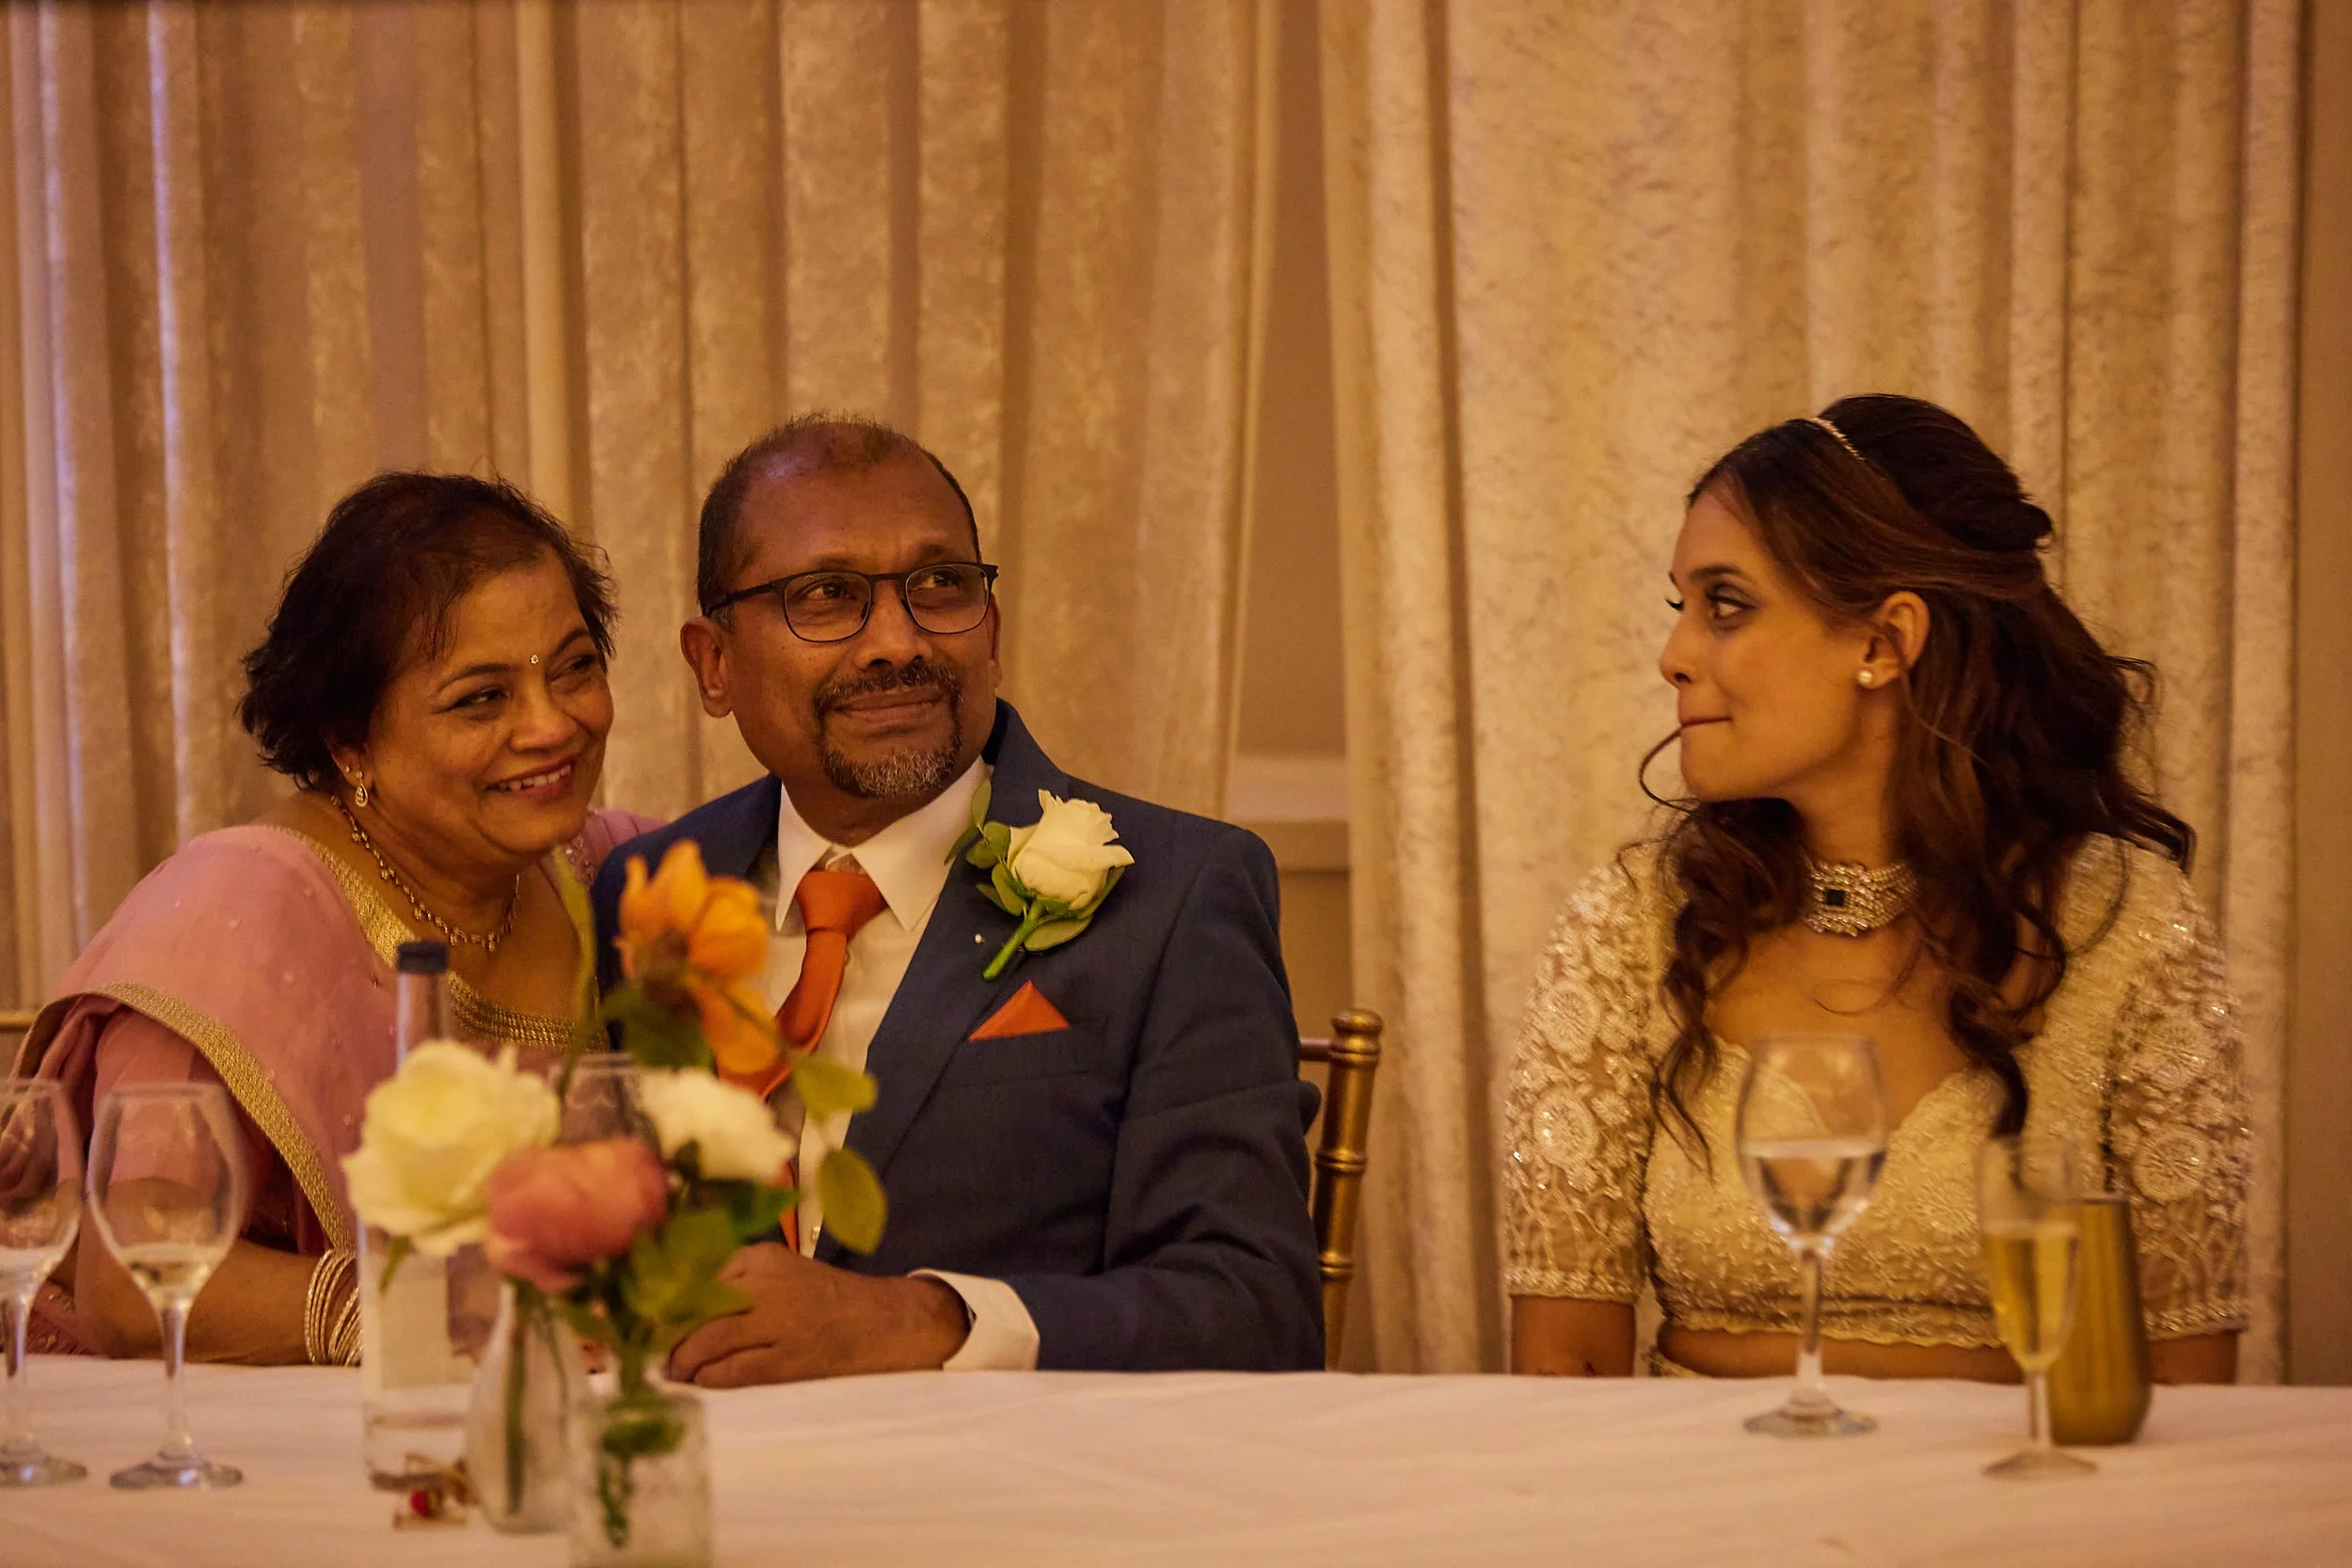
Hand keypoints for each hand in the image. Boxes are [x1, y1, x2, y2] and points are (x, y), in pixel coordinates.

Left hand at [666, 1242, 970, 1387]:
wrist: (883, 1322)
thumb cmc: (823, 1298)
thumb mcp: (779, 1272)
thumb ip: (733, 1278)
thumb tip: (669, 1303)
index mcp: (760, 1257)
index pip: (693, 1275)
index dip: (661, 1301)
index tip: (637, 1319)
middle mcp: (766, 1283)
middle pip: (694, 1308)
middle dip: (666, 1333)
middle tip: (650, 1351)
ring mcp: (779, 1322)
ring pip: (709, 1341)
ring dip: (683, 1361)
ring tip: (673, 1372)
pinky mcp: (790, 1359)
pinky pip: (734, 1372)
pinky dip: (710, 1379)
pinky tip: (701, 1382)